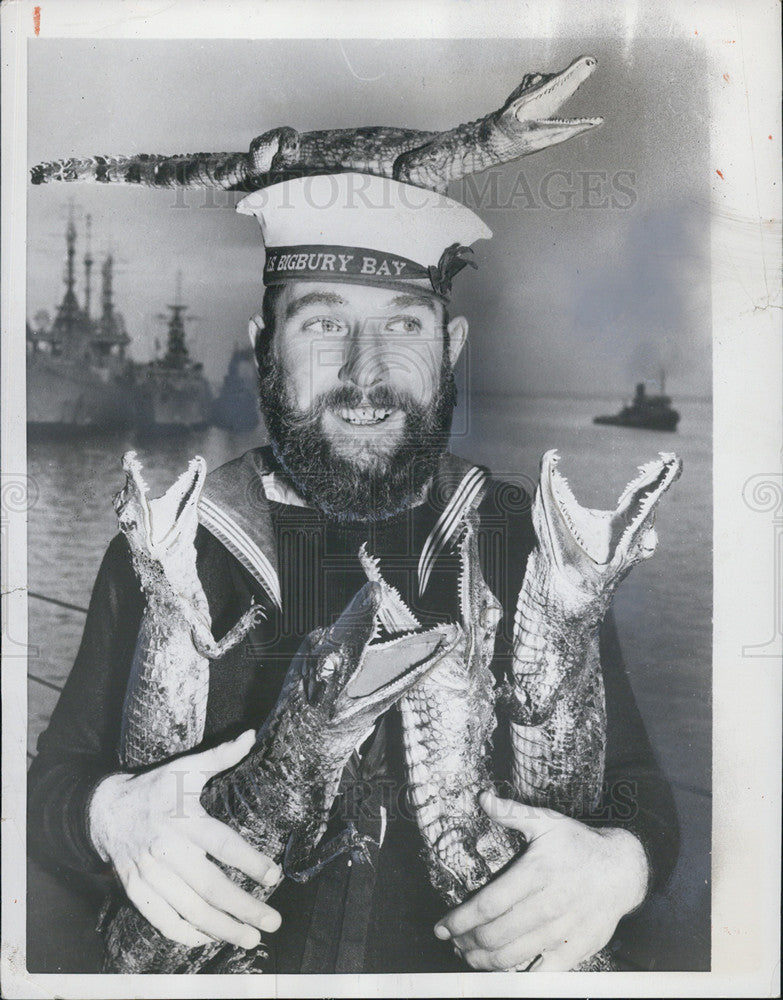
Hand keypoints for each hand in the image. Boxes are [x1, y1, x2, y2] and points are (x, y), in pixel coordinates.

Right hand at [89, 730, 281, 949]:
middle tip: (272, 921)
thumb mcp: (186, 767)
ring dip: (222, 928)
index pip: (222, 844)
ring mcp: (149, 873)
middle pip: (210, 886)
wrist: (106, 810)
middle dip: (244, 907)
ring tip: (250, 937)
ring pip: (189, 909)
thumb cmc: (155, 788)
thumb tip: (250, 736)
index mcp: (184, 818)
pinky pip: (162, 920)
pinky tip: (209, 939)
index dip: (250, 861)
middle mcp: (167, 849)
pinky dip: (186, 935)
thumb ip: (220, 756)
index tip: (274, 875)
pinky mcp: (136, 890)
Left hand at [434, 790, 648, 970]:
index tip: (441, 926)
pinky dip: (515, 974)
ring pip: (512, 957)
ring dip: (483, 961)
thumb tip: (482, 798)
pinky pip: (539, 973)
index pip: (488, 904)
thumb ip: (512, 812)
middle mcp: (548, 904)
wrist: (623, 869)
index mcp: (536, 872)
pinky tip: (500, 967)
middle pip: (495, 935)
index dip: (460, 919)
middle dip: (466, 942)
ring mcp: (562, 931)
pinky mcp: (575, 950)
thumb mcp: (546, 821)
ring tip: (469, 955)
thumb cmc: (579, 844)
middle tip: (453, 941)